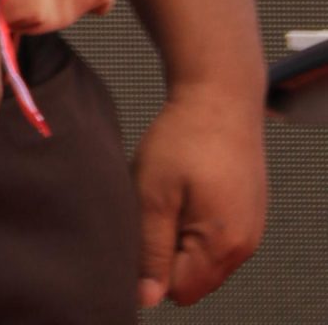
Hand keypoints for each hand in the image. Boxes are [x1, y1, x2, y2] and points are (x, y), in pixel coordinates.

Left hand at [133, 84, 267, 307]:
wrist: (220, 93)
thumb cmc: (185, 136)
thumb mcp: (153, 192)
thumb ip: (151, 249)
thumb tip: (146, 297)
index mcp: (222, 245)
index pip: (178, 290)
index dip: (151, 267)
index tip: (140, 228)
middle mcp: (244, 245)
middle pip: (193, 278)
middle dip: (168, 253)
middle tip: (155, 207)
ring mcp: (250, 229)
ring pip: (203, 257)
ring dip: (181, 236)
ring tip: (172, 194)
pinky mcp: (248, 211)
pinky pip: (216, 236)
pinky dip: (196, 222)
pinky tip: (188, 188)